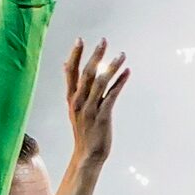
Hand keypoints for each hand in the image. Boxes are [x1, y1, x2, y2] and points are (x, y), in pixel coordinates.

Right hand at [62, 38, 128, 167]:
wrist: (88, 155)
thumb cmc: (84, 132)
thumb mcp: (75, 110)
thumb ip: (75, 91)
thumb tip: (67, 71)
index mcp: (71, 98)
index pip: (71, 72)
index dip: (76, 55)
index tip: (80, 40)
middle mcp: (79, 101)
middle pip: (87, 73)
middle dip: (95, 55)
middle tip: (103, 40)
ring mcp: (91, 108)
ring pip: (101, 82)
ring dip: (112, 66)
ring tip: (121, 54)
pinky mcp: (103, 116)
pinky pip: (112, 95)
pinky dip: (120, 82)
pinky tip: (128, 72)